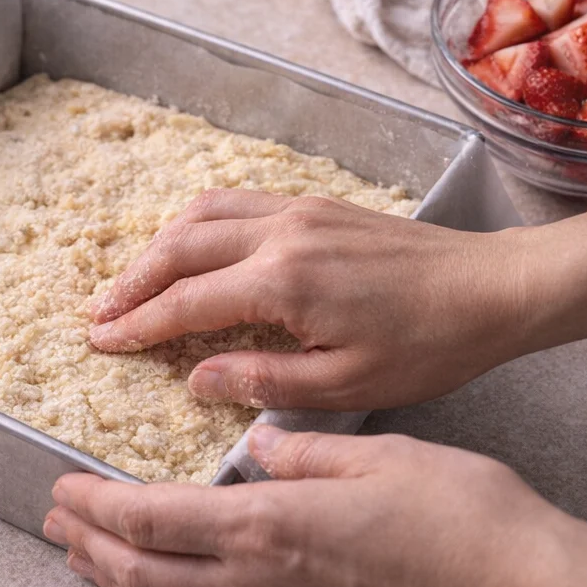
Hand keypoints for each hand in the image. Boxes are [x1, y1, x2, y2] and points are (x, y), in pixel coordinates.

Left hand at [45, 427, 586, 586]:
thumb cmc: (458, 517)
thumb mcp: (376, 455)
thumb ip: (302, 451)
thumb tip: (254, 442)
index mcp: (270, 528)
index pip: (155, 521)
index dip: (98, 508)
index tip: (61, 490)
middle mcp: (265, 584)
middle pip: (149, 575)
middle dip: (92, 547)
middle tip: (53, 524)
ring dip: (121, 583)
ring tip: (88, 561)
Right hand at [88, 191, 586, 411]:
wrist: (488, 287)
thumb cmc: (426, 345)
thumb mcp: (346, 385)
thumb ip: (262, 381)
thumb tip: (194, 378)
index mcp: (284, 281)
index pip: (187, 302)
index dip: (137, 324)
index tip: (101, 341)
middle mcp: (280, 232)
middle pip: (179, 246)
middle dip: (132, 280)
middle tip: (98, 312)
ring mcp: (296, 209)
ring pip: (201, 213)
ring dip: (158, 245)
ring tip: (132, 281)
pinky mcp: (313, 202)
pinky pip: (235, 201)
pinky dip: (196, 222)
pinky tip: (190, 244)